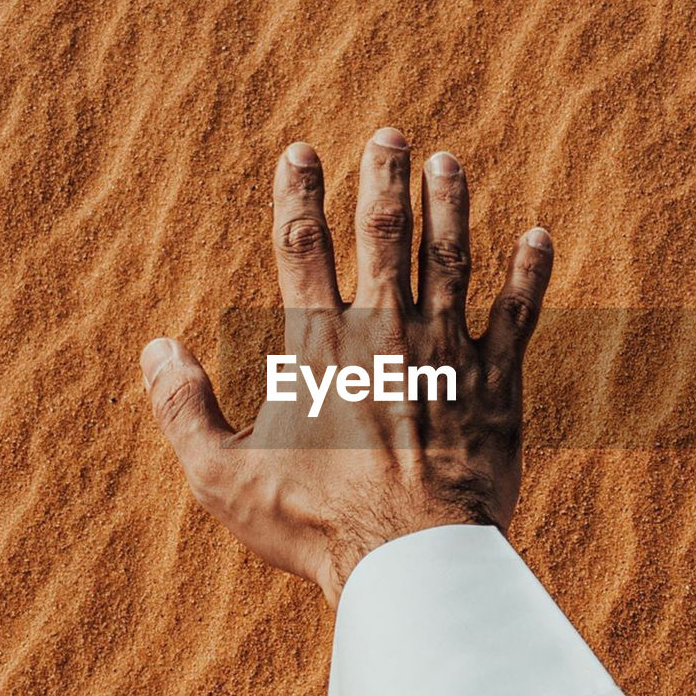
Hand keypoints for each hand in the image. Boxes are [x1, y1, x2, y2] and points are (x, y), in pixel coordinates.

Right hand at [140, 127, 552, 608]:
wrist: (409, 560)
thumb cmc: (314, 524)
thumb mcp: (224, 477)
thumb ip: (185, 410)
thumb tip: (156, 349)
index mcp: (318, 348)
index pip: (302, 249)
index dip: (298, 195)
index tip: (301, 151)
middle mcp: (384, 334)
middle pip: (383, 234)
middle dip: (384, 178)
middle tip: (390, 135)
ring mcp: (446, 354)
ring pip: (449, 259)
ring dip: (449, 206)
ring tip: (450, 163)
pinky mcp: (495, 387)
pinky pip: (517, 318)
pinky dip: (529, 275)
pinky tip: (538, 237)